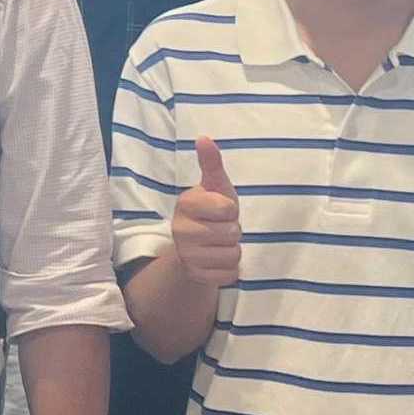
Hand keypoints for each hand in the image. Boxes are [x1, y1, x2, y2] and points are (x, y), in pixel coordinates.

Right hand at [170, 136, 242, 288]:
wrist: (195, 245)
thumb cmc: (212, 210)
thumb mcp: (216, 186)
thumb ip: (211, 163)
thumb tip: (204, 138)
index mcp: (185, 203)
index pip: (228, 209)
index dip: (231, 210)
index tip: (222, 209)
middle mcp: (180, 230)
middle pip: (231, 233)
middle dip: (233, 231)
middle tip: (220, 227)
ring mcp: (186, 255)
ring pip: (232, 255)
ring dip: (232, 250)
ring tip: (219, 243)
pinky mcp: (195, 276)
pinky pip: (229, 274)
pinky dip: (230, 269)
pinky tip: (217, 260)